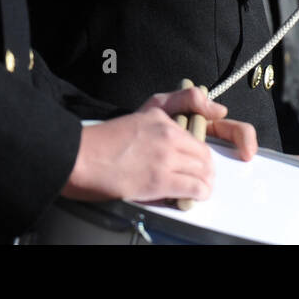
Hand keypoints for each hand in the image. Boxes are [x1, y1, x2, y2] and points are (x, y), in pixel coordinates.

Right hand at [61, 88, 256, 202]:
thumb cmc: (106, 139)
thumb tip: (218, 108)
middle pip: (206, 157)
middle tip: (198, 178)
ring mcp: (164, 158)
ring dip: (203, 184)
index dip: (204, 155)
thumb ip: (182, 101)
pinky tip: (190, 197)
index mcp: (164, 120)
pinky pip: (194, 189)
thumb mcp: (145, 109)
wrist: (80, 157)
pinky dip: (198, 195)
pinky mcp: (158, 180)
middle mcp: (168, 136)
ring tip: (194, 189)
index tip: (202, 163)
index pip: (201, 138)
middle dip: (206, 171)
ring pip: (203, 173)